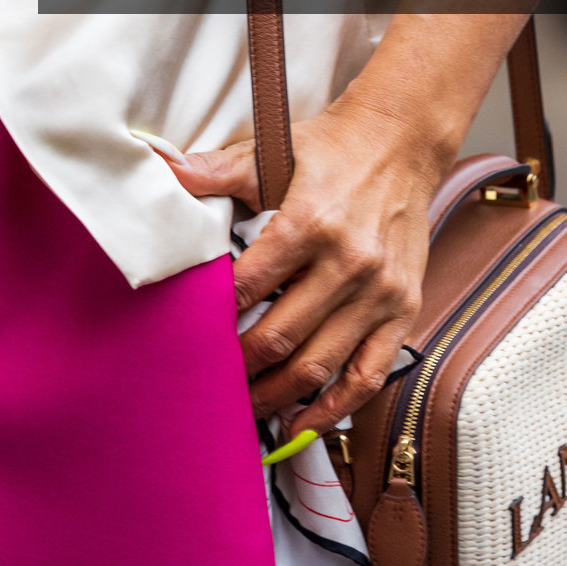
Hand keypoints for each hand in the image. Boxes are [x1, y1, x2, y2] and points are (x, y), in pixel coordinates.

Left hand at [167, 89, 442, 434]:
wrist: (403, 141)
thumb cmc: (331, 150)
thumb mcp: (271, 152)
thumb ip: (216, 170)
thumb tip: (162, 170)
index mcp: (308, 224)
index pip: (246, 287)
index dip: (213, 317)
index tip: (188, 336)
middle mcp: (348, 264)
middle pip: (279, 337)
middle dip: (237, 368)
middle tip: (207, 384)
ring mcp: (380, 292)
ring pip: (319, 365)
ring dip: (276, 396)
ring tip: (243, 409)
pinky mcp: (404, 308)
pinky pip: (369, 373)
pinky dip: (334, 407)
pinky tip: (303, 424)